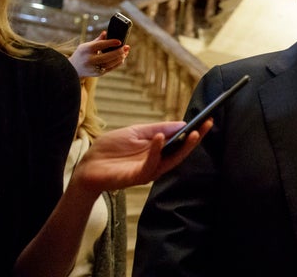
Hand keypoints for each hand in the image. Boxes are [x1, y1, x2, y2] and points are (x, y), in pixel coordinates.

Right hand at [69, 31, 129, 77]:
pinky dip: (117, 63)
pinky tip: (122, 58)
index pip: (100, 45)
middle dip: (119, 52)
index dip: (111, 43)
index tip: (119, 41)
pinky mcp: (98, 74)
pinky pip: (111, 68)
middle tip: (127, 47)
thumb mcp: (86, 45)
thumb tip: (106, 32)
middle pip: (107, 56)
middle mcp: (89, 59)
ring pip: (110, 63)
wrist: (74, 69)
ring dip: (120, 57)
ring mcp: (94, 68)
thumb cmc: (82, 54)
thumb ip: (98, 40)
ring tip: (126, 52)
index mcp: (86, 50)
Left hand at [71, 119, 212, 195]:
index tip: (208, 120)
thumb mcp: (136, 132)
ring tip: (193, 132)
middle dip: (196, 139)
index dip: (196, 132)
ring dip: (183, 147)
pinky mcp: (136, 177)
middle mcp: (158, 163)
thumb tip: (182, 123)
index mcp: (159, 152)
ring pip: (171, 160)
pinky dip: (156, 151)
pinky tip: (159, 138)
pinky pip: (150, 164)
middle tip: (207, 125)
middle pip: (182, 152)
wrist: (87, 165)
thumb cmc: (110, 148)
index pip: (182, 142)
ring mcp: (148, 171)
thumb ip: (158, 128)